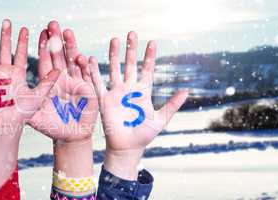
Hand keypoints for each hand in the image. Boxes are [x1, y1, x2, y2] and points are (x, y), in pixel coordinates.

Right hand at [0, 19, 59, 198]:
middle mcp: (5, 73)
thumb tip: (60, 69)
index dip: (23, 41)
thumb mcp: (39, 96)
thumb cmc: (22, 115)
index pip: (21, 53)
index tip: (26, 28)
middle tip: (7, 22)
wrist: (6, 126)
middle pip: (5, 49)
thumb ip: (48, 82)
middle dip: (6, 36)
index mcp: (18, 74)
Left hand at [29, 21, 97, 141]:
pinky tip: (86, 58)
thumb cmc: (52, 126)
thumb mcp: (36, 117)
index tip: (41, 33)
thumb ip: (25, 108)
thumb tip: (11, 102)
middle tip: (53, 24)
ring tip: (68, 33)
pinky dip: (88, 67)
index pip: (46, 61)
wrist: (70, 136)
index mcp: (50, 82)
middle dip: (57, 40)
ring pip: (74, 61)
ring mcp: (77, 82)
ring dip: (72, 47)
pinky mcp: (88, 90)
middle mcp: (63, 78)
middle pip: (60, 55)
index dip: (44, 47)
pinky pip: (89, 76)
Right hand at [77, 32, 187, 179]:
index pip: (147, 69)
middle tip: (132, 33)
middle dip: (131, 49)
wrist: (127, 147)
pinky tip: (91, 60)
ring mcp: (116, 93)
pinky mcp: (104, 100)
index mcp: (143, 92)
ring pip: (115, 69)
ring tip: (114, 39)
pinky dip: (94, 72)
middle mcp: (129, 89)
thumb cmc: (144, 135)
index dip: (149, 56)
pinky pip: (98, 83)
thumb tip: (187, 91)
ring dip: (114, 54)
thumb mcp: (161, 120)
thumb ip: (172, 105)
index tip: (152, 42)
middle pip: (130, 64)